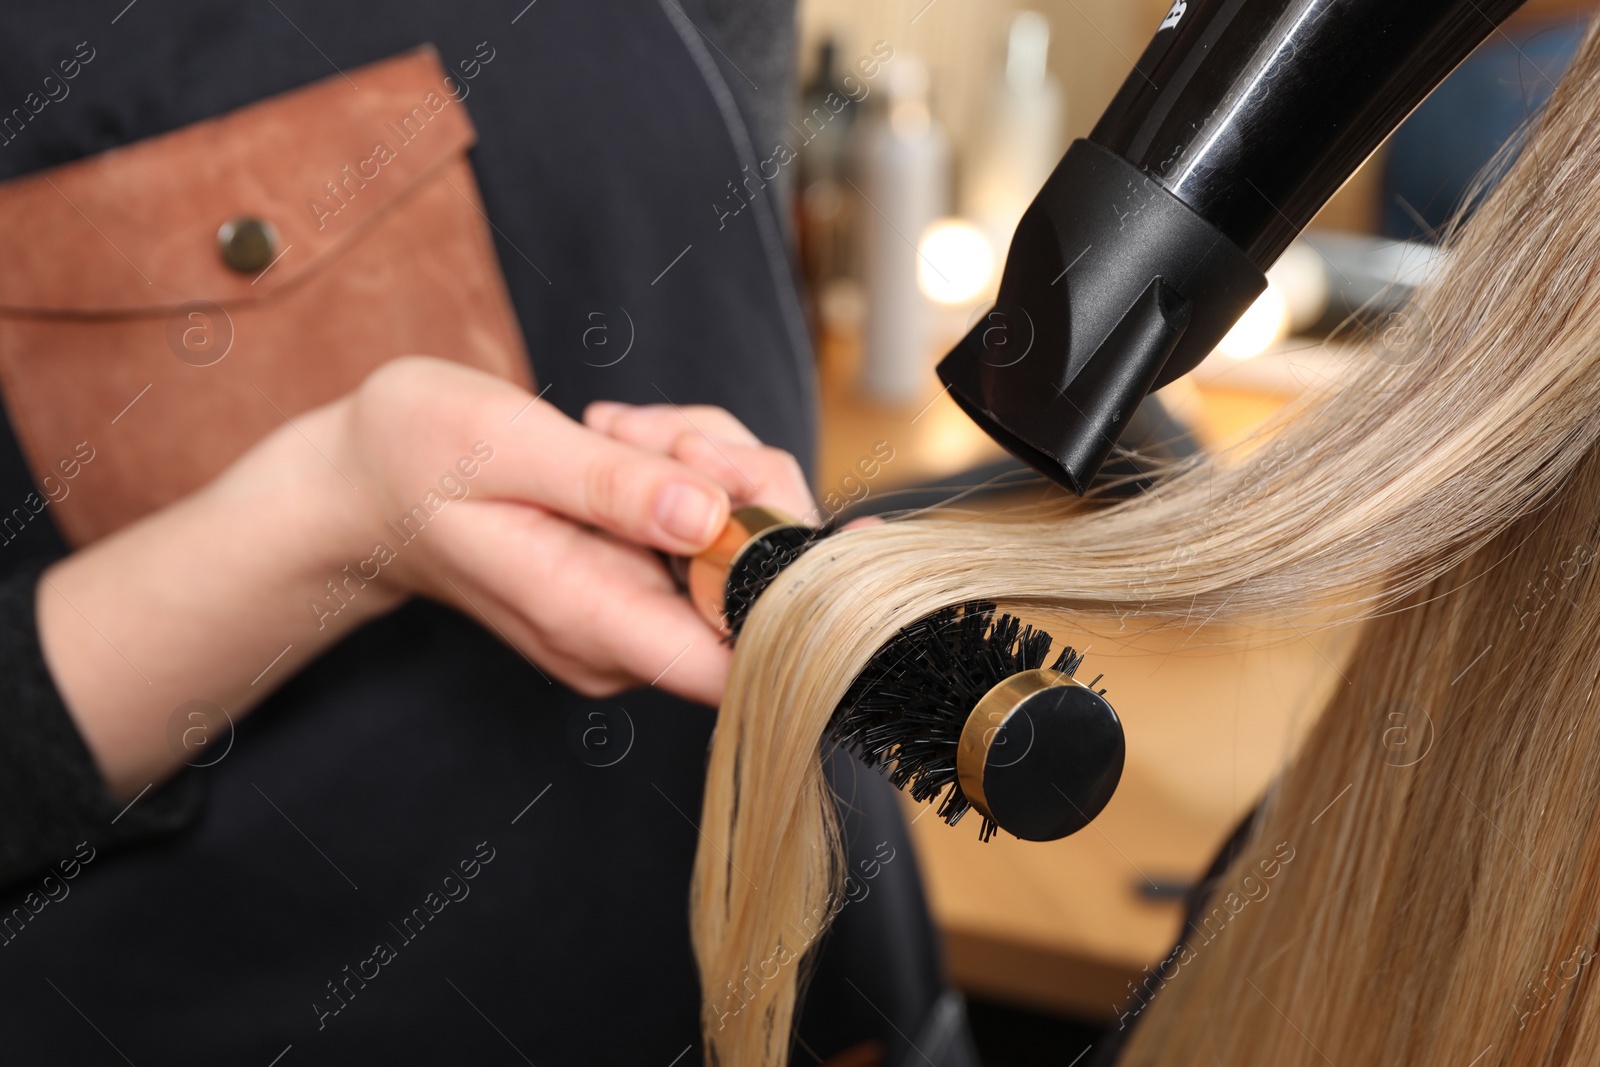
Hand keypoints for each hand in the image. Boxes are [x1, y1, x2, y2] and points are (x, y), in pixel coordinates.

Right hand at [38, 355, 812, 796]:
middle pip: (758, 581)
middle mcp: (629, 640)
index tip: (832, 532)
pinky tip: (623, 443)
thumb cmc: (416, 459)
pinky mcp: (647, 580)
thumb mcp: (504, 449)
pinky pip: (714, 522)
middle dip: (736, 482)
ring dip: (704, 461)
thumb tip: (715, 518)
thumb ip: (610, 489)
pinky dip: (689, 467)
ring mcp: (640, 614)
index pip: (737, 659)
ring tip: (610, 432)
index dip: (803, 602)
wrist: (364, 484)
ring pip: (745, 537)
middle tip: (646, 432)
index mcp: (592, 622)